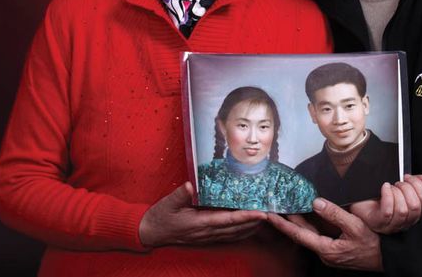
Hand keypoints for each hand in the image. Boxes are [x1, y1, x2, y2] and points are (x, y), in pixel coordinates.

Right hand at [139, 182, 265, 246]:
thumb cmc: (160, 217)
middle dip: (253, 222)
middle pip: (235, 229)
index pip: (227, 220)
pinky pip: (227, 236)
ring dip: (249, 228)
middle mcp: (206, 232)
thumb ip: (180, 195)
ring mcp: (206, 236)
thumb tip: (190, 185)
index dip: (245, 217)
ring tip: (264, 220)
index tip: (260, 213)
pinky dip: (240, 232)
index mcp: (199, 223)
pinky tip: (247, 228)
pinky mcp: (205, 237)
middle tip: (270, 213)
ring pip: (233, 234)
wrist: (151, 233)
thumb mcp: (167, 203)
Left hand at [268, 198, 381, 271]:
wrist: (384, 257)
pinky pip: (315, 235)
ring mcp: (328, 251)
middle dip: (286, 222)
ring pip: (307, 235)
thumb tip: (316, 202)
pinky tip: (305, 216)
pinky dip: (307, 225)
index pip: (299, 235)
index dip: (283, 224)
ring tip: (284, 209)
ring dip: (296, 223)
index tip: (270, 215)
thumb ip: (334, 214)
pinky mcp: (333, 249)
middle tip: (272, 209)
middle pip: (300, 235)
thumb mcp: (354, 226)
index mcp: (326, 249)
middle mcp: (324, 252)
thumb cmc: (372, 244)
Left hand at [350, 174, 421, 233]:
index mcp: (413, 212)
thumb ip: (415, 183)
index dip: (418, 185)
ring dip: (396, 193)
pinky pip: (388, 211)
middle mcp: (405, 221)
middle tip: (397, 182)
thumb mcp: (399, 186)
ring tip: (389, 186)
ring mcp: (392, 224)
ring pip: (402, 210)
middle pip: (415, 206)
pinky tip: (384, 187)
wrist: (359, 200)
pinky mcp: (378, 223)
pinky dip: (387, 195)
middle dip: (406, 188)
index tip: (407, 177)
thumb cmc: (379, 194)